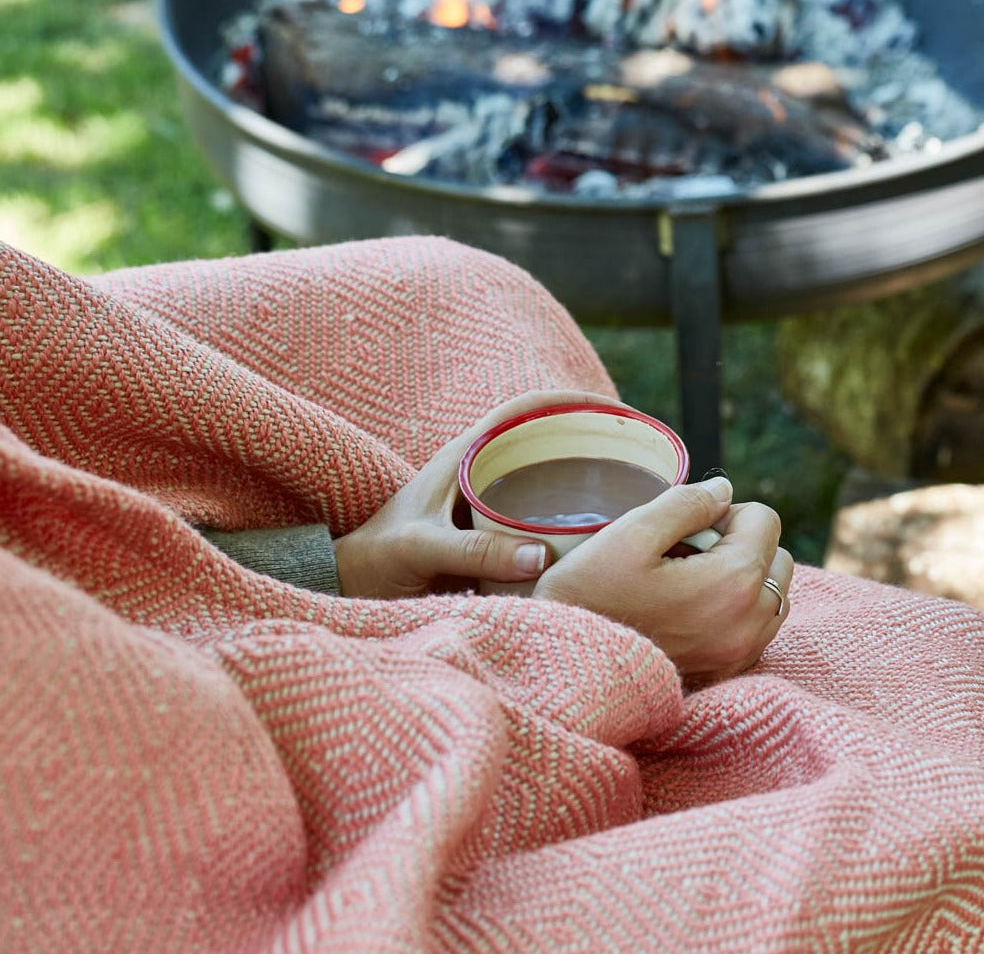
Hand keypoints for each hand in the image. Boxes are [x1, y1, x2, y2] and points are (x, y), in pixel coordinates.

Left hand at [333, 390, 622, 597]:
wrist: (350, 584)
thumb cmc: (376, 559)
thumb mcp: (422, 549)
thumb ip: (473, 552)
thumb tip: (542, 555)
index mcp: (462, 457)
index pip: (522, 409)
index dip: (568, 400)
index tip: (613, 408)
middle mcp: (476, 471)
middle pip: (541, 439)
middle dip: (587, 439)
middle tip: (635, 457)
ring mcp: (481, 500)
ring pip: (540, 476)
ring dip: (578, 477)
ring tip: (626, 494)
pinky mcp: (484, 530)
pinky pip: (532, 512)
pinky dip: (562, 516)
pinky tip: (589, 538)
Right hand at [532, 476, 792, 684]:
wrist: (563, 664)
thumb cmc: (590, 594)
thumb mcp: (631, 532)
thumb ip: (687, 503)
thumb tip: (724, 491)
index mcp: (734, 583)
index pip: (765, 520)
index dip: (722, 512)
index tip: (682, 528)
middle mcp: (750, 624)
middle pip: (776, 558)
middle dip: (738, 545)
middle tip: (682, 553)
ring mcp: (739, 655)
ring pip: (770, 596)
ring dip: (738, 579)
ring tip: (683, 582)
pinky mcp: (725, 674)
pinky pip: (754, 629)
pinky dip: (732, 612)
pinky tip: (686, 611)